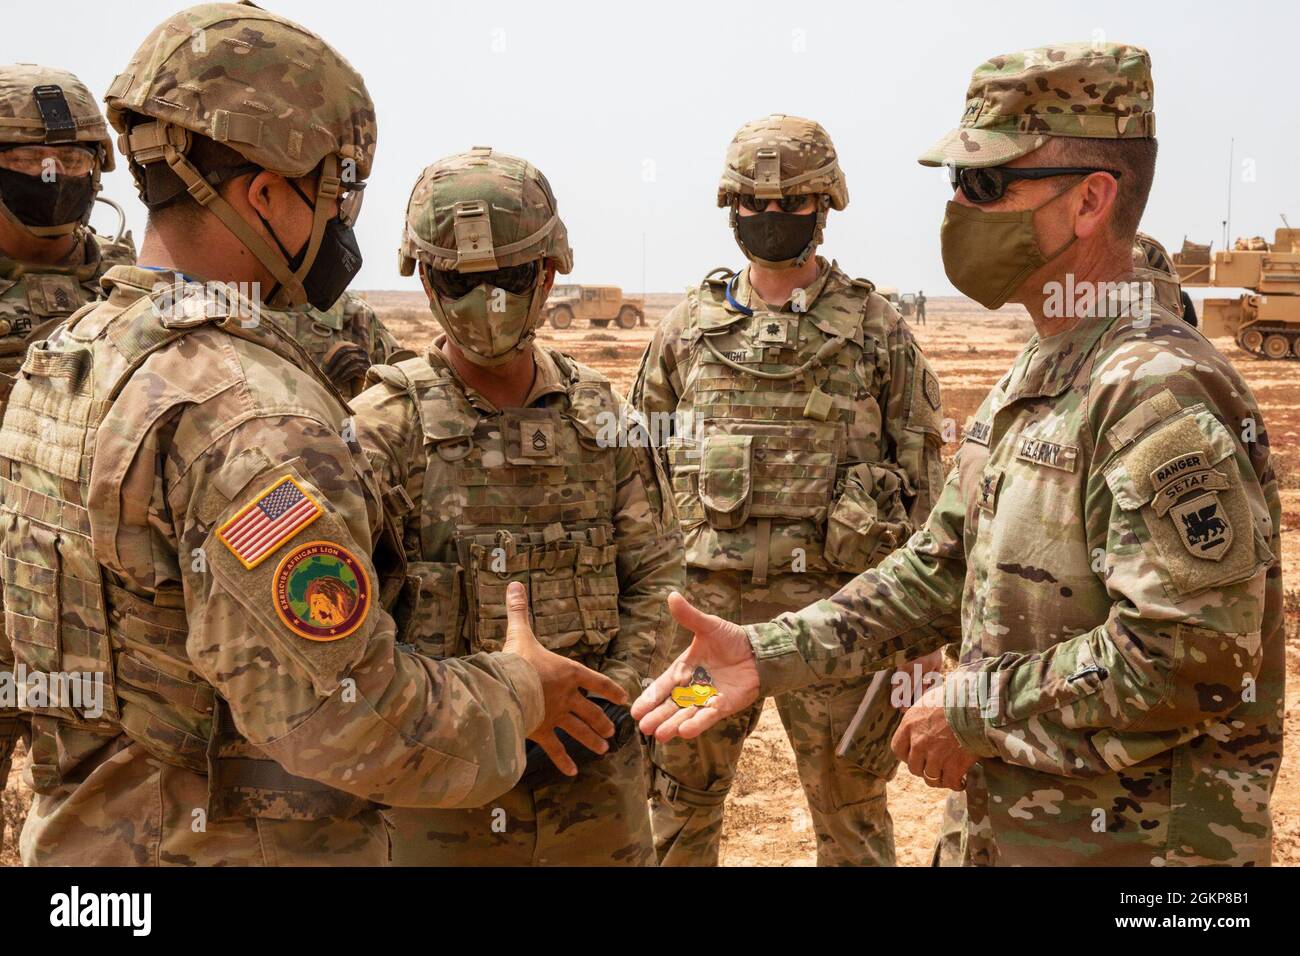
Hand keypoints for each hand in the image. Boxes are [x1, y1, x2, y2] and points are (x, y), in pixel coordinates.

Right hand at [502, 581, 626, 775]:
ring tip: (603, 749)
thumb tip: (513, 583)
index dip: (611, 688)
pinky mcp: (542, 732)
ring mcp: (557, 717)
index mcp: (569, 672)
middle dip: (603, 720)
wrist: (506, 688)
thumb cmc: (516, 660)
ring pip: (579, 730)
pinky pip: (556, 749)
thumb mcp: (519, 632)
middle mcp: (568, 696)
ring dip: (591, 740)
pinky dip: (564, 761)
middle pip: (591, 710)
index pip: (596, 681)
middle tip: (615, 730)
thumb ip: (519, 610)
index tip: (625, 697)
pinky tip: (573, 772)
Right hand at [632, 591, 758, 741]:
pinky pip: (709, 717)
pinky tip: (685, 732)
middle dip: (658, 716)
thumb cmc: (731, 638)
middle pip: (672, 704)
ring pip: (687, 714)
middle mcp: (693, 687)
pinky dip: (698, 724)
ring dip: (674, 724)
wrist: (758, 650)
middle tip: (644, 728)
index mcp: (684, 669)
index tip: (635, 711)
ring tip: (660, 734)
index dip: (650, 698)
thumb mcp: (708, 626)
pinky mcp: (724, 705)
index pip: (663, 685)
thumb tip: (671, 595)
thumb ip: (689, 616)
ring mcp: (708, 698)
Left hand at [891, 681, 977, 789]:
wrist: (977, 705)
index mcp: (909, 725)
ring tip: (947, 776)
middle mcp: (918, 742)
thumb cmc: (954, 697)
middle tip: (934, 767)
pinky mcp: (954, 765)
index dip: (907, 755)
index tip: (916, 756)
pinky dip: (956, 784)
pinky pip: (950, 782)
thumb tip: (914, 715)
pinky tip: (961, 782)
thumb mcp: (928, 700)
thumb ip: (919, 714)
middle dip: (923, 769)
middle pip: (914, 767)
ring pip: (930, 778)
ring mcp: (935, 756)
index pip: (897, 749)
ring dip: (939, 779)